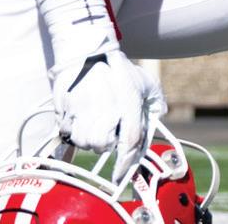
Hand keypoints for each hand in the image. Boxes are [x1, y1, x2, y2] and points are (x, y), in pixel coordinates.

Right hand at [51, 46, 165, 181]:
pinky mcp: (65, 108)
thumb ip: (156, 102)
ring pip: (84, 141)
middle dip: (106, 143)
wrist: (87, 51)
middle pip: (102, 145)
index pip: (130, 140)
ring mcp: (83, 108)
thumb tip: (161, 117)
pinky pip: (67, 132)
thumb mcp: (146, 81)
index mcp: (129, 100)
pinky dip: (72, 131)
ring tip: (94, 123)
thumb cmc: (118, 68)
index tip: (121, 176)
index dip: (126, 163)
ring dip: (89, 138)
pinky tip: (79, 119)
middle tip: (107, 129)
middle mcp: (106, 106)